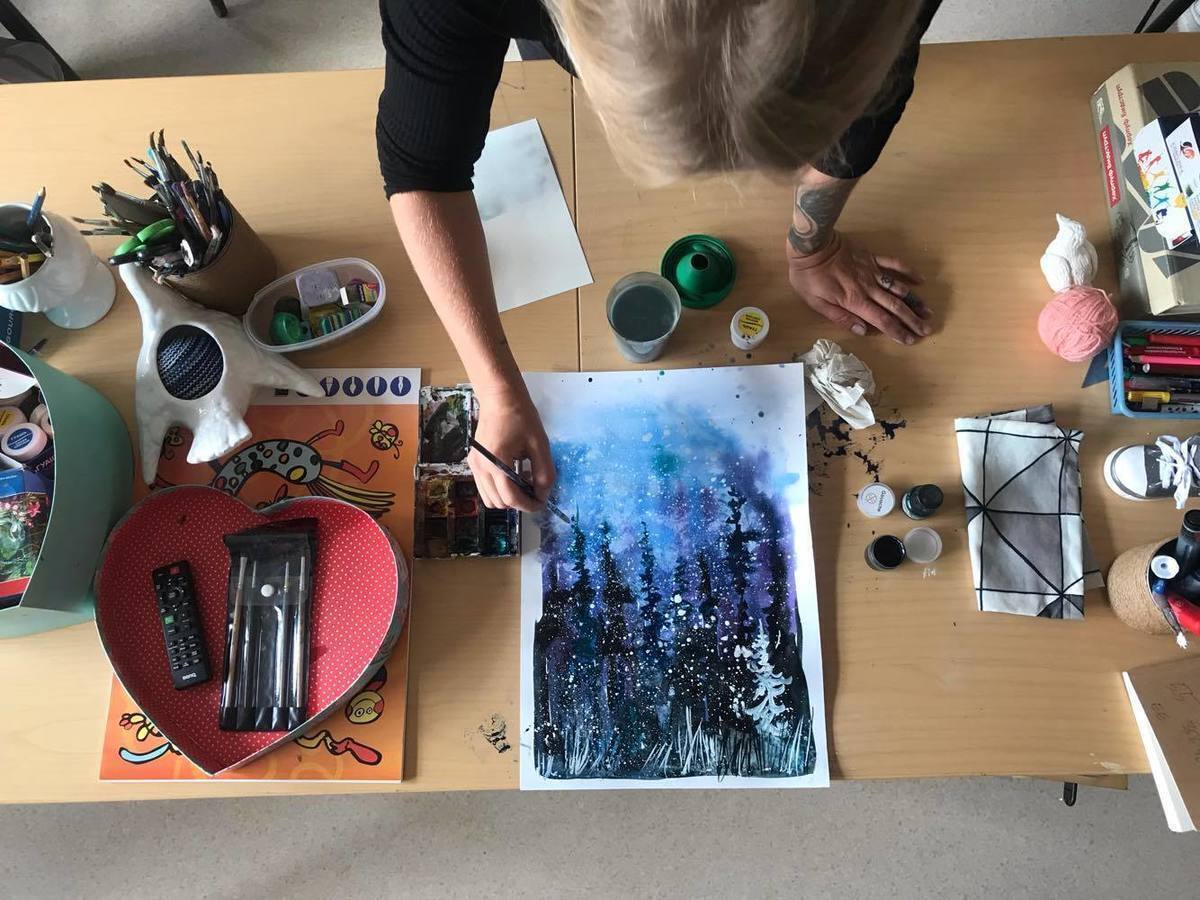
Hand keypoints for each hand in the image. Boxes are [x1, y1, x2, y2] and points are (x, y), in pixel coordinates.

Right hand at [468, 383, 555, 512]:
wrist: (499, 398)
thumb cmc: (521, 417)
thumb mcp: (540, 444)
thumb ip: (544, 472)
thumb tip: (543, 494)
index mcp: (496, 462)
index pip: (511, 498)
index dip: (529, 505)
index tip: (542, 502)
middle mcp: (480, 467)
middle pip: (499, 503)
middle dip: (519, 502)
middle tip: (534, 488)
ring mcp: (474, 466)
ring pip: (489, 499)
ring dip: (508, 497)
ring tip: (523, 481)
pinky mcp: (473, 462)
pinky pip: (485, 487)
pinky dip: (499, 489)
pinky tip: (512, 474)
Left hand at [786, 231, 933, 344]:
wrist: (812, 247)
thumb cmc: (809, 277)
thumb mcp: (816, 303)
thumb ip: (840, 317)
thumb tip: (863, 331)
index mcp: (855, 302)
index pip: (882, 321)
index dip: (897, 332)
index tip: (910, 340)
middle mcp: (869, 288)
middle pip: (895, 307)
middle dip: (912, 320)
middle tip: (926, 330)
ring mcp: (873, 272)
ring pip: (899, 288)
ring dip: (914, 301)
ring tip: (927, 312)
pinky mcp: (872, 258)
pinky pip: (894, 264)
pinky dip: (908, 271)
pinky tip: (920, 279)